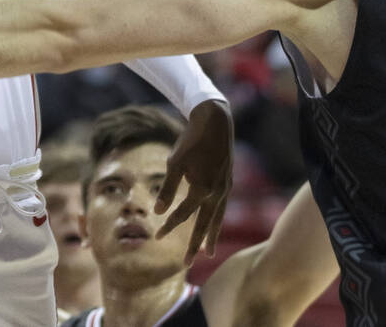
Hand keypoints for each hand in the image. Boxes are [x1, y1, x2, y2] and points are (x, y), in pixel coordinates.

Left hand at [154, 98, 232, 265]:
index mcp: (202, 189)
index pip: (183, 215)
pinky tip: (213, 224)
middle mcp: (217, 193)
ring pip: (217, 219)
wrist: (215, 122)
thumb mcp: (175, 163)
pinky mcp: (228, 183)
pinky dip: (217, 219)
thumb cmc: (190, 141)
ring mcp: (225, 189)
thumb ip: (168, 189)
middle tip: (187, 264)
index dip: (170, 226)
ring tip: (208, 253)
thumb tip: (158, 212)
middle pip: (204, 225)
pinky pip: (222, 208)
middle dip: (195, 245)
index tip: (157, 237)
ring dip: (211, 236)